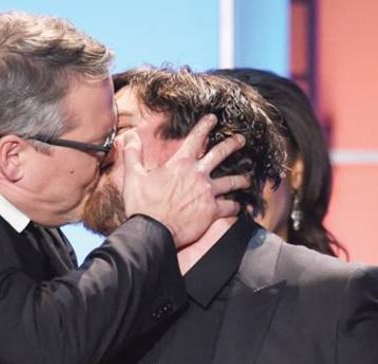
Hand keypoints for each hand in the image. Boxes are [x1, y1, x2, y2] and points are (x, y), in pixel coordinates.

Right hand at [120, 114, 249, 247]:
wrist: (152, 230)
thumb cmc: (142, 204)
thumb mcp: (133, 175)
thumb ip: (133, 153)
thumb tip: (129, 136)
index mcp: (181, 163)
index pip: (196, 138)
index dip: (206, 126)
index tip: (213, 118)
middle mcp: (198, 175)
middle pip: (220, 154)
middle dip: (232, 144)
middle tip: (241, 139)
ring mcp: (207, 193)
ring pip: (231, 181)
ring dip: (241, 178)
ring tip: (248, 178)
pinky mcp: (212, 211)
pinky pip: (230, 207)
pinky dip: (236, 206)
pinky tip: (240, 206)